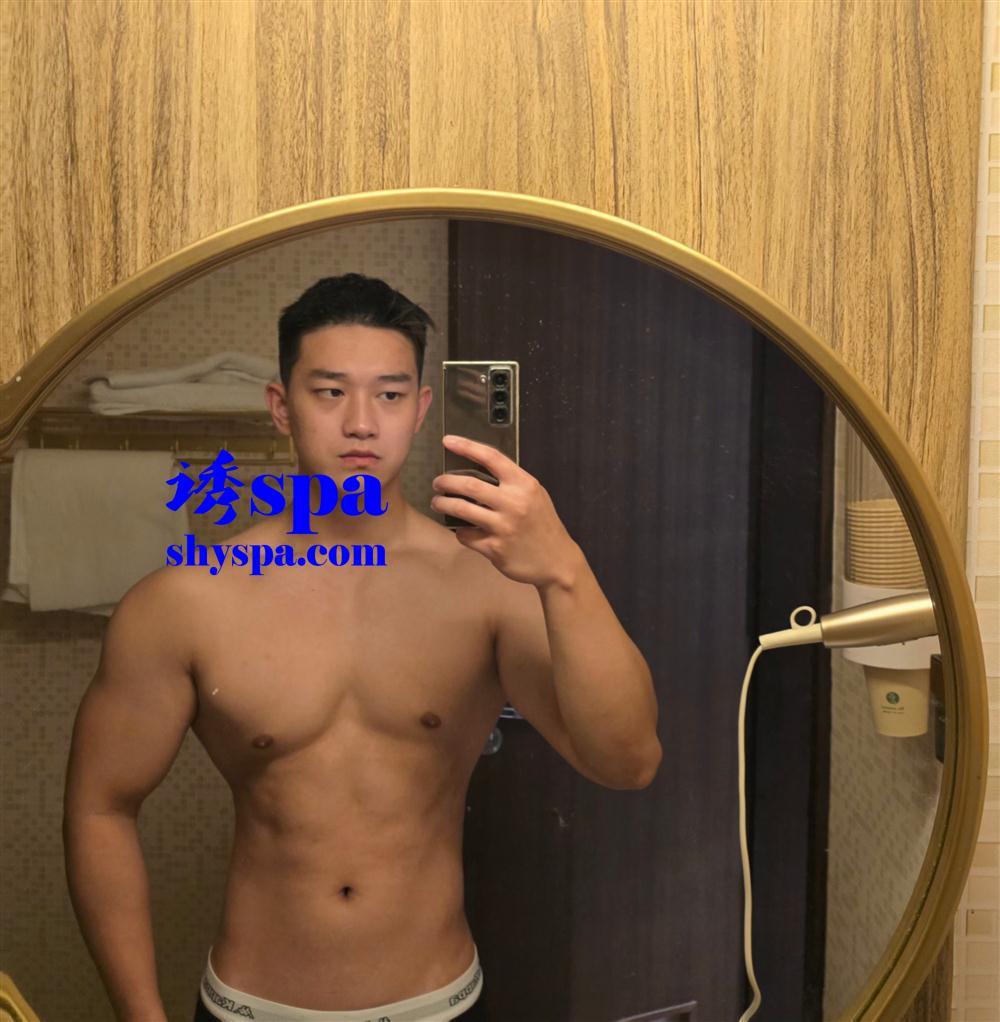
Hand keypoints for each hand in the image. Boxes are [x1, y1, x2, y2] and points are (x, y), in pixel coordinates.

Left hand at [430, 435, 580, 588]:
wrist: (557, 562)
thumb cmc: (543, 526)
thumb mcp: (536, 496)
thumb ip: (512, 483)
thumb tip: (479, 470)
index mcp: (525, 485)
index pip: (491, 457)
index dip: (466, 446)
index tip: (448, 441)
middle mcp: (514, 503)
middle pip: (469, 484)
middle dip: (446, 481)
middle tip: (438, 483)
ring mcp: (504, 527)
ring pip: (461, 509)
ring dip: (443, 504)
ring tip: (438, 502)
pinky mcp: (495, 548)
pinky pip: (466, 535)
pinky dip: (460, 531)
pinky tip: (462, 530)